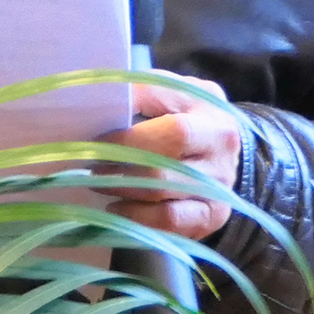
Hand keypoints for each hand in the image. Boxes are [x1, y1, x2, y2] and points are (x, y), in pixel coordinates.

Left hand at [97, 73, 240, 239]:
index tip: (94, 139)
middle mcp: (221, 141)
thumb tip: (95, 104)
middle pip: (163, 156)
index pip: (160, 113)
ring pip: (161, 188)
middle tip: (92, 163)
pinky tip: (118, 208)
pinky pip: (170, 218)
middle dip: (119, 161)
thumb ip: (136, 95)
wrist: (218, 150)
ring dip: (121, 186)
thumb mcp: (164, 95)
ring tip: (98, 182)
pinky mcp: (214, 213)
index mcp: (205, 102)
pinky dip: (137, 215)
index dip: (125, 132)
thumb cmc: (180, 115)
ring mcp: (221, 180)